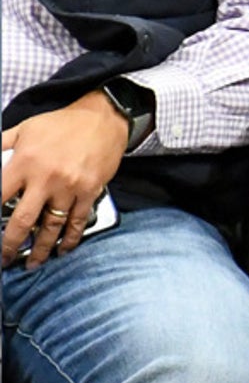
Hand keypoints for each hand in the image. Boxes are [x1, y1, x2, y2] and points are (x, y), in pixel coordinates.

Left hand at [1, 92, 128, 268]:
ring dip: (41, 249)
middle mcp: (45, 178)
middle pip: (22, 221)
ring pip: (51, 227)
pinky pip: (77, 221)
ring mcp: (69, 187)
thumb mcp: (24, 128)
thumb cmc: (61, 123)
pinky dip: (70, 239)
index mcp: (24, 162)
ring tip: (33, 263)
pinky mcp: (90, 191)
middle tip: (5, 259)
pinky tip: (63, 249)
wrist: (103, 118)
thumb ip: (1, 144)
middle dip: (10, 245)